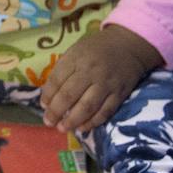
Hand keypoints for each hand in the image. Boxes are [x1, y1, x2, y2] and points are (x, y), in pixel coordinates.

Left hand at [40, 25, 161, 133]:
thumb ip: (62, 71)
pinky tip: (82, 128)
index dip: (48, 96)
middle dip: (56, 112)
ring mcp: (107, 84)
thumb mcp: (75, 51)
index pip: (57, 80)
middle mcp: (91, 71)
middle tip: (49, 122)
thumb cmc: (95, 49)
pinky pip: (105, 112)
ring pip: (87, 107)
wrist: (128, 45)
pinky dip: (93, 122)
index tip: (43, 106)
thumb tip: (49, 97)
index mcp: (76, 58)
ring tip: (62, 128)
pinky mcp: (120, 93)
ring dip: (73, 121)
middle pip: (69, 95)